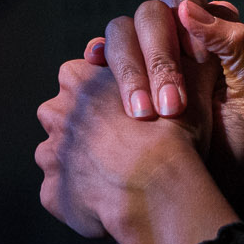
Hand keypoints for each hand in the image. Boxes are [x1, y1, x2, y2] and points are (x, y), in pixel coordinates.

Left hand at [35, 50, 208, 240]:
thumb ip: (182, 60)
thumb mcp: (189, 84)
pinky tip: (109, 197)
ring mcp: (49, 153)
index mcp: (78, 77)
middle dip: (87, 125)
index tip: (128, 109)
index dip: (106, 91)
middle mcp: (55, 111)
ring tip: (118, 173)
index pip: (80, 74)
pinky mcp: (51, 192)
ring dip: (82, 160)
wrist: (156, 194)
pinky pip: (64, 190)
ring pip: (61, 152)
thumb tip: (194, 45)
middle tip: (123, 141)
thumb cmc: (172, 137)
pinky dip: (81, 195)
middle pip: (65, 113)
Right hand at [88, 0, 243, 213]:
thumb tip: (188, 8)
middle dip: (156, 57)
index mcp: (210, 35)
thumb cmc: (241, 155)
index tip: (191, 45)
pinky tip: (98, 91)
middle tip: (171, 105)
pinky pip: (95, 67)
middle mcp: (173, 42)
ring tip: (144, 116)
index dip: (181, 6)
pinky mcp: (116, 89)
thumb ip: (235, 47)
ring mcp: (140, 64)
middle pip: (148, 16)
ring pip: (118, 37)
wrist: (213, 200)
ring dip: (128, 71)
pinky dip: (94, 72)